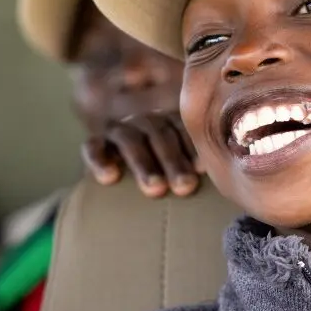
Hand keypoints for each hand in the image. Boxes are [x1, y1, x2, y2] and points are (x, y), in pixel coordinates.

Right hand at [82, 112, 199, 197]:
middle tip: (185, 187)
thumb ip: (194, 166)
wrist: (120, 172)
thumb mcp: (179, 166)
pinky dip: (100, 160)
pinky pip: (93, 147)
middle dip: (173, 161)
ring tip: (156, 189)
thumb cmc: (164, 172)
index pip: (183, 129)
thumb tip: (216, 176)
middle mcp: (146, 120)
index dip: (192, 148)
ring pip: (130, 141)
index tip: (202, 170)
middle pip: (160, 135)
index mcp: (171, 121)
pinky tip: (109, 177)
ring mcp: (120, 130)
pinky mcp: (95, 143)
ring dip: (144, 164)